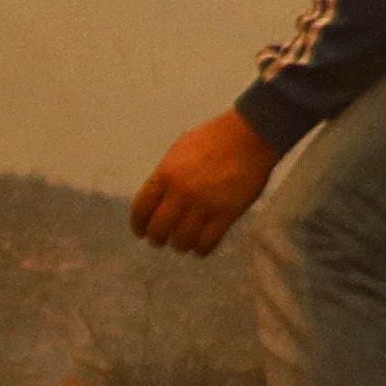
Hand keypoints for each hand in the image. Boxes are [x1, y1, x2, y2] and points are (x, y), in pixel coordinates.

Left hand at [129, 109, 285, 257]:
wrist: (248, 136)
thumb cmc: (213, 140)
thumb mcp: (179, 152)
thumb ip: (166, 175)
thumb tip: (157, 197)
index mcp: (165, 174)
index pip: (141, 209)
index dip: (138, 225)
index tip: (140, 233)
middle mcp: (181, 192)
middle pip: (159, 229)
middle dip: (157, 239)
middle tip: (161, 241)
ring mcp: (204, 204)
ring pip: (183, 240)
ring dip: (180, 245)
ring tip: (183, 243)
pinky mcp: (227, 214)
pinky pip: (208, 242)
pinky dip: (201, 249)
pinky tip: (201, 247)